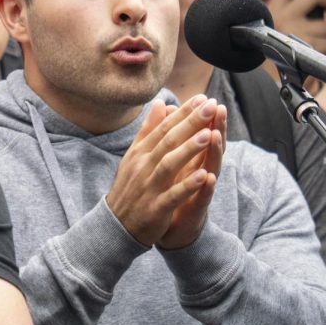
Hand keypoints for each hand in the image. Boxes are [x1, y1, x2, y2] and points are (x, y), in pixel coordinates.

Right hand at [106, 95, 222, 247]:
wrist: (116, 226)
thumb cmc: (130, 188)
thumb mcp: (135, 156)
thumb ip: (149, 130)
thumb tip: (160, 103)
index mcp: (141, 153)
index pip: (164, 128)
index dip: (183, 113)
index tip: (201, 98)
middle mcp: (143, 167)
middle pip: (168, 141)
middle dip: (190, 123)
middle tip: (209, 106)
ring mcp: (149, 188)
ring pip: (170, 165)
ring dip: (189, 150)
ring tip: (208, 135)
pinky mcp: (156, 208)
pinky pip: (173, 195)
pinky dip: (188, 185)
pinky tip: (204, 176)